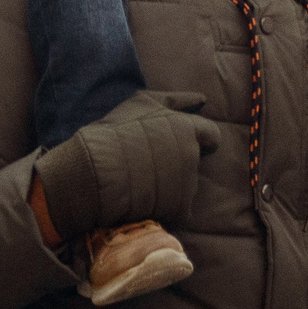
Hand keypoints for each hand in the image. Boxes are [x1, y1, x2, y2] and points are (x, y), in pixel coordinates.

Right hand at [33, 91, 221, 240]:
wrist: (96, 171)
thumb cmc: (115, 133)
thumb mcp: (143, 103)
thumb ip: (177, 100)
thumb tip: (203, 99)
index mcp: (187, 129)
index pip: (211, 136)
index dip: (200, 140)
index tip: (182, 144)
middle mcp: (192, 155)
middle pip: (193, 161)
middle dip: (176, 162)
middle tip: (148, 163)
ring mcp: (188, 183)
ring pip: (185, 185)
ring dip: (169, 184)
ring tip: (140, 181)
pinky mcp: (180, 209)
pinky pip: (178, 209)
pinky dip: (165, 208)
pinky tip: (143, 202)